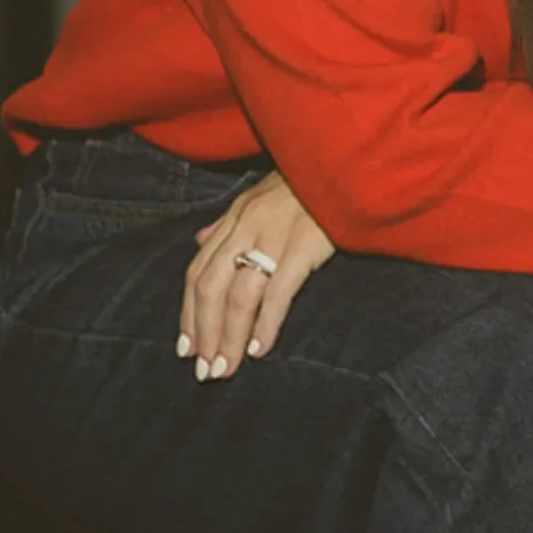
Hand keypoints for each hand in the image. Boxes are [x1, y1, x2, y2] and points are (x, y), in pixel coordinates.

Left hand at [181, 170, 334, 379]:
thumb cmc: (306, 183)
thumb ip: (228, 223)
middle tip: (204, 370)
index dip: (188, 312)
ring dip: (229, 337)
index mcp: (236, 216)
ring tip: (227, 368)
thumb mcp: (259, 196)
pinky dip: (265, 323)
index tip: (186, 348)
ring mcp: (275, 235)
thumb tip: (200, 242)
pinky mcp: (304, 245)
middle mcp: (247, 225)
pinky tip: (259, 348)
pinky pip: (277, 291)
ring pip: (239, 294)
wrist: (346, 162)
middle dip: (204, 332)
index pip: (198, 270)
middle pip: (211, 287)